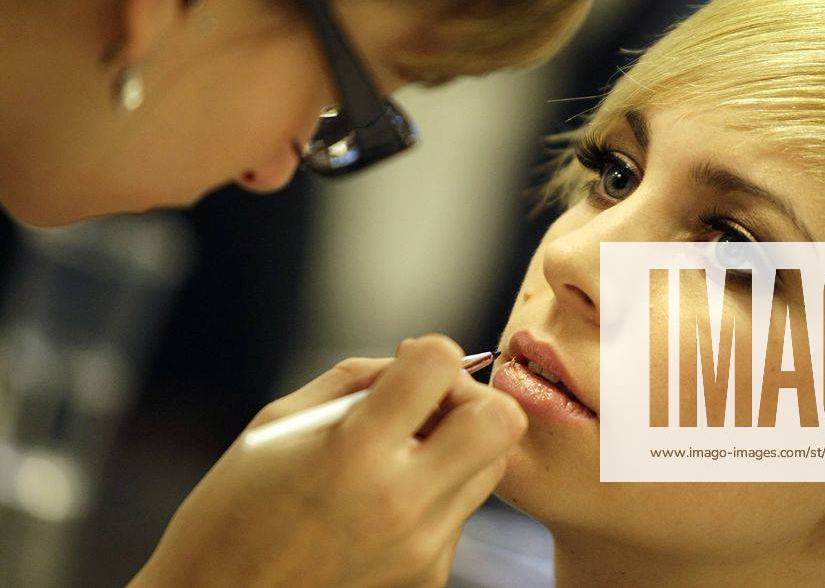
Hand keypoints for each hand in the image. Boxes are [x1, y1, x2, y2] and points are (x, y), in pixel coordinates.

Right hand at [131, 334, 526, 586]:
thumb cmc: (233, 512)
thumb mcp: (278, 424)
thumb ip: (355, 380)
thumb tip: (411, 361)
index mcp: (354, 452)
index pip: (442, 365)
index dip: (432, 351)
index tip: (410, 366)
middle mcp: (401, 502)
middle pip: (500, 421)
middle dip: (473, 398)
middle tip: (431, 406)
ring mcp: (422, 547)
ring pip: (490, 468)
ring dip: (459, 446)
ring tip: (404, 454)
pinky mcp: (428, 577)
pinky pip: (461, 512)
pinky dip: (437, 493)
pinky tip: (387, 502)